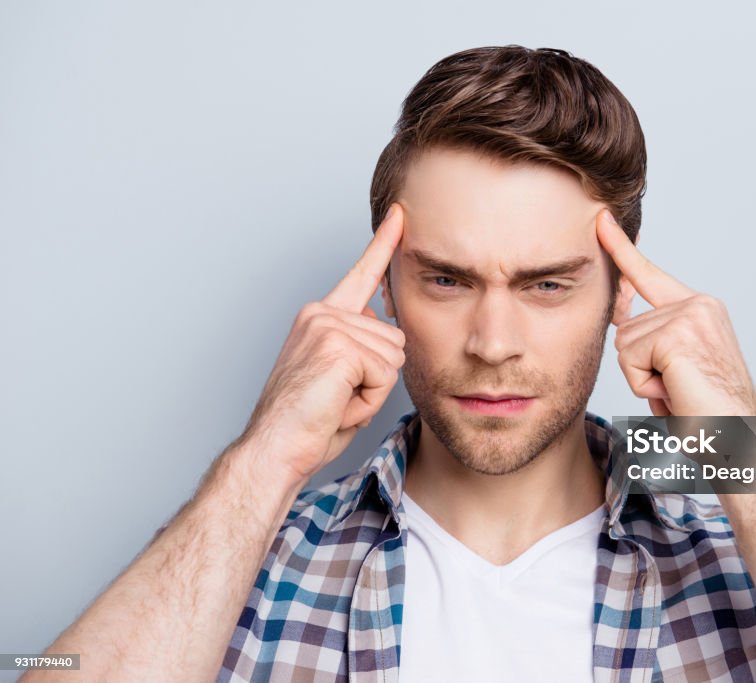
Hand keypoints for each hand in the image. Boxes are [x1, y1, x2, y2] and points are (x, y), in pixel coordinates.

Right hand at [239, 204, 405, 482]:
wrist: (275, 449)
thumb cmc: (306, 424)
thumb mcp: (340, 378)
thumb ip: (359, 345)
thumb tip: (376, 317)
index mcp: (319, 317)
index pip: (361, 274)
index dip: (385, 244)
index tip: (400, 214)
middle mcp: (321, 313)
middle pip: (395, 338)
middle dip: (378, 378)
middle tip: (339, 397)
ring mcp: (327, 326)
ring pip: (394, 357)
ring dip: (373, 390)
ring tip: (336, 401)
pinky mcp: (337, 345)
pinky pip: (386, 373)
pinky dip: (369, 399)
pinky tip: (337, 403)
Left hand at [596, 209, 755, 417]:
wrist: (741, 443)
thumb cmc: (710, 415)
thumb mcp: (675, 369)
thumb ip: (651, 341)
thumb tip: (618, 320)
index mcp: (700, 309)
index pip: (650, 274)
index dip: (621, 249)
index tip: (601, 219)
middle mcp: (699, 305)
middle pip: (625, 328)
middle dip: (640, 369)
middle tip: (677, 388)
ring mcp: (691, 316)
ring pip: (625, 345)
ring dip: (644, 380)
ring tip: (679, 391)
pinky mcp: (679, 334)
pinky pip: (630, 359)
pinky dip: (646, 386)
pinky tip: (676, 392)